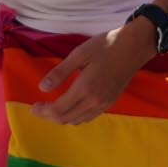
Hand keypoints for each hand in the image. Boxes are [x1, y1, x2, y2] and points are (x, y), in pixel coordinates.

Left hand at [31, 21, 152, 125]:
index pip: (59, 109)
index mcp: (86, 88)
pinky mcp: (110, 103)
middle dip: (49, 117)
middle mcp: (95, 101)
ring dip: (61, 118)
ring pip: (77, 120)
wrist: (134, 47)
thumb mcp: (79, 54)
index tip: (32, 107)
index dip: (43, 111)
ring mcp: (104, 104)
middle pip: (66, 119)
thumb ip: (60, 72)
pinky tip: (69, 106)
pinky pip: (88, 117)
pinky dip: (75, 116)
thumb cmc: (105, 45)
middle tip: (37, 108)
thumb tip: (42, 88)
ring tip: (50, 107)